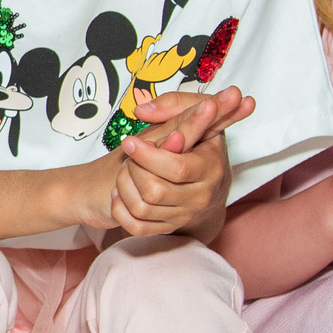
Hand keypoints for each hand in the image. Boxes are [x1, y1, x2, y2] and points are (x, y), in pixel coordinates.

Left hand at [112, 87, 254, 238]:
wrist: (205, 181)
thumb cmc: (196, 142)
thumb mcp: (193, 115)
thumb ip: (172, 105)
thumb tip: (143, 110)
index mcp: (211, 167)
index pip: (176, 169)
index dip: (147, 156)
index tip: (129, 142)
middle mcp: (202, 196)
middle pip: (155, 190)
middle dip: (133, 170)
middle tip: (130, 156)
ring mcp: (185, 215)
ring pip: (143, 208)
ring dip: (124, 187)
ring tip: (126, 171)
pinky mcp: (169, 228)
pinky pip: (137, 227)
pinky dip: (121, 210)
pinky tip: (120, 193)